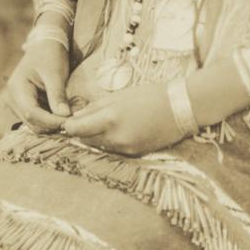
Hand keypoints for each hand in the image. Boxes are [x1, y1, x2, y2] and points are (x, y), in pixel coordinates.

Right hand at [4, 39, 70, 132]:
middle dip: (54, 124)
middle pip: (32, 122)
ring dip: (54, 122)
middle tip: (75, 120)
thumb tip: (64, 116)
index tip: (70, 122)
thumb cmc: (50, 55)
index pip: (32, 114)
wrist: (45, 45)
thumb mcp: (55, 73)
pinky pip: (40, 118)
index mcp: (17, 89)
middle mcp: (14, 100)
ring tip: (73, 113)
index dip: (51, 121)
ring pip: (36, 123)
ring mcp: (20, 104)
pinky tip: (67, 111)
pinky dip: (53, 117)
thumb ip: (58, 95)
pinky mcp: (28, 105)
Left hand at [62, 84, 183, 155]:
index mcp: (110, 118)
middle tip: (84, 123)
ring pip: (98, 147)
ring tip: (104, 125)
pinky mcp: (134, 154)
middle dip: (81, 133)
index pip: (76, 129)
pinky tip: (119, 131)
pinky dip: (110, 143)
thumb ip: (95, 108)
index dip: (69, 126)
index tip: (68, 122)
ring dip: (96, 138)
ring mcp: (125, 148)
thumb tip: (75, 117)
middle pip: (85, 140)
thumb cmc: (150, 95)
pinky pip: (113, 151)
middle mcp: (115, 137)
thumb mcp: (120, 96)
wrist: (181, 107)